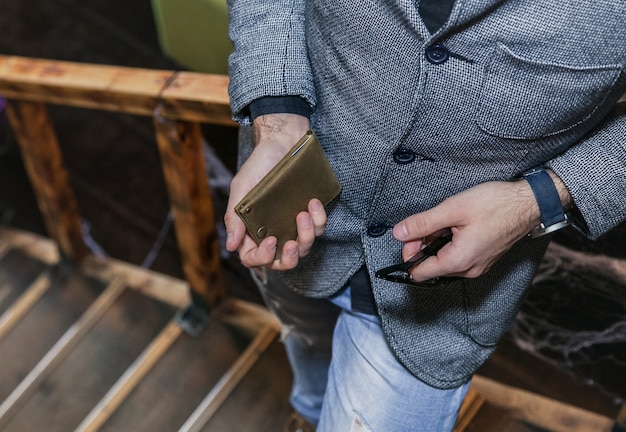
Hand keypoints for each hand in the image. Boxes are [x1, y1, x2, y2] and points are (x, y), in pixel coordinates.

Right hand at [224, 113, 327, 269]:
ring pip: (303, 248)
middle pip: (282, 262)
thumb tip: (231, 245)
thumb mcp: (242, 188)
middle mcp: (273, 231)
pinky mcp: (311, 215)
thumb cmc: (259, 164)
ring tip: (303, 213)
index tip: (270, 240)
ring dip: (306, 235)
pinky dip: (319, 219)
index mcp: (252, 229)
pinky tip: (313, 203)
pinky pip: (319, 228)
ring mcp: (292, 225)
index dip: (262, 257)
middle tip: (292, 244)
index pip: (253, 257)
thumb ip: (234, 217)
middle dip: (289, 259)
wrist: (283, 142)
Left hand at [392, 180, 541, 280]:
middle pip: (431, 268)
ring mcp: (477, 267)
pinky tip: (456, 227)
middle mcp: (468, 270)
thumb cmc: (495, 204)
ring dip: (437, 245)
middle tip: (428, 223)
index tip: (411, 235)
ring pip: (444, 262)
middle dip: (422, 247)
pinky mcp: (483, 260)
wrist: (528, 203)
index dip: (409, 254)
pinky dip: (450, 245)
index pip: (419, 273)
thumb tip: (398, 233)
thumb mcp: (452, 209)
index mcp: (459, 261)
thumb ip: (422, 224)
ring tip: (446, 222)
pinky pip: (458, 258)